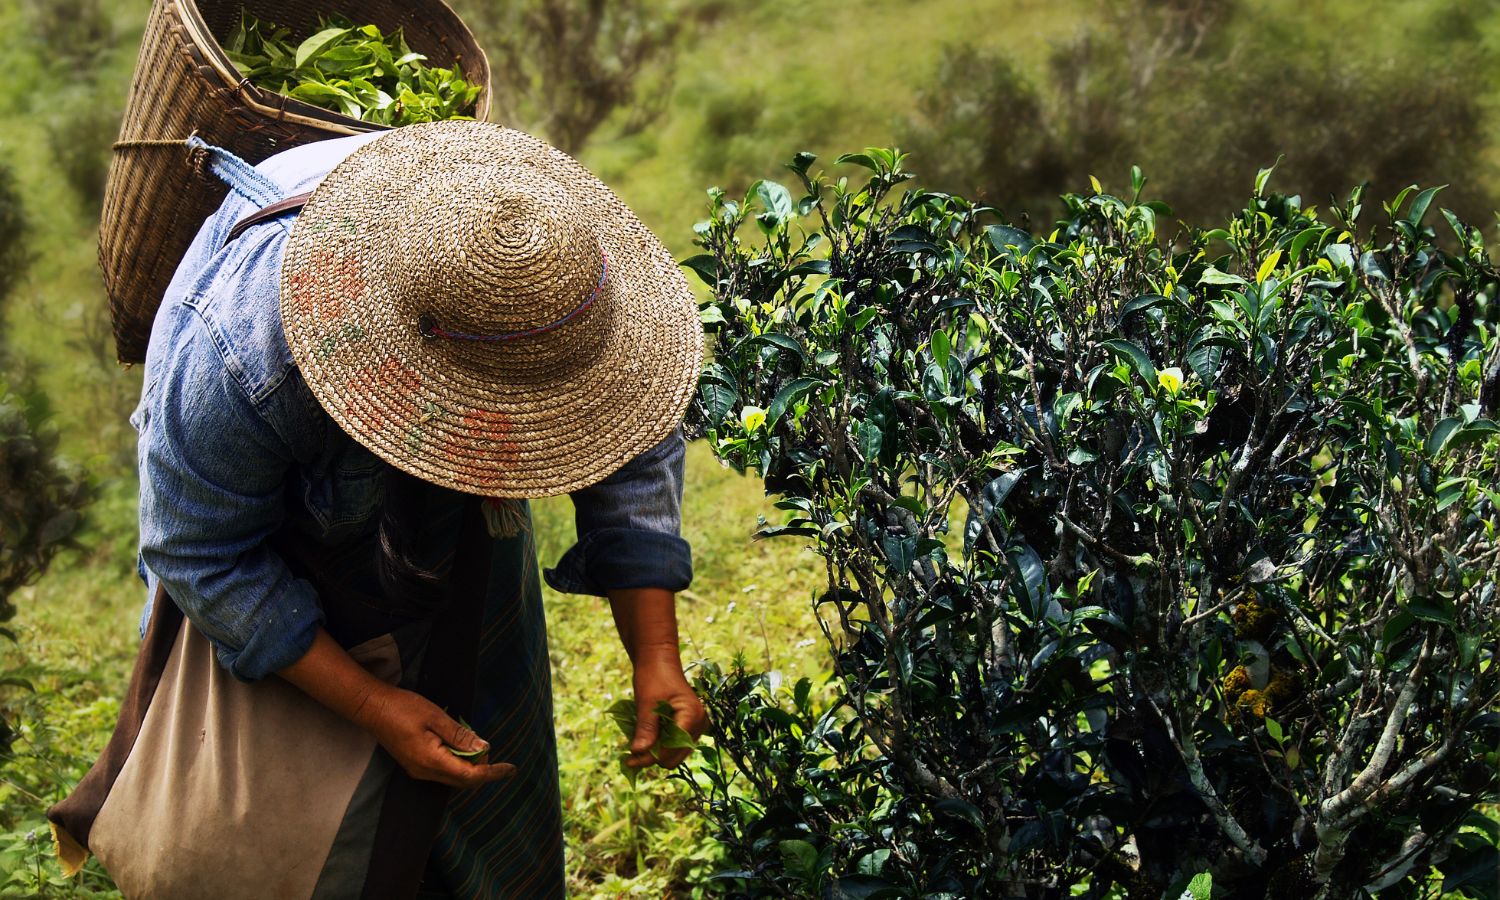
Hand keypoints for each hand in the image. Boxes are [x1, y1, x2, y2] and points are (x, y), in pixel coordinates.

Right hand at [354, 684, 515, 788]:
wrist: (372, 708)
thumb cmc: (404, 708)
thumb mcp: (436, 717)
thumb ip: (460, 735)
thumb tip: (484, 748)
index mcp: (431, 761)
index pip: (470, 776)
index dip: (492, 773)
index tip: (510, 769)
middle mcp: (425, 772)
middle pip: (464, 781)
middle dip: (482, 768)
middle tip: (487, 746)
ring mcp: (419, 771)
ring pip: (454, 777)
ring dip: (470, 765)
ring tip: (474, 743)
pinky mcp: (416, 765)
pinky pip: (444, 771)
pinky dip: (458, 762)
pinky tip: (460, 745)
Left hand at [625, 656, 708, 770]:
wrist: (659, 660)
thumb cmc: (653, 675)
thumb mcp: (647, 702)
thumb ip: (646, 728)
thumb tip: (638, 753)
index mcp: (692, 716)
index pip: (671, 750)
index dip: (650, 756)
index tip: (628, 759)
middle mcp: (699, 724)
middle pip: (674, 757)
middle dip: (652, 756)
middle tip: (630, 755)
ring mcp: (695, 726)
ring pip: (673, 754)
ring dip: (655, 752)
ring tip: (636, 745)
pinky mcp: (688, 727)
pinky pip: (673, 745)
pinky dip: (658, 745)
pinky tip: (645, 739)